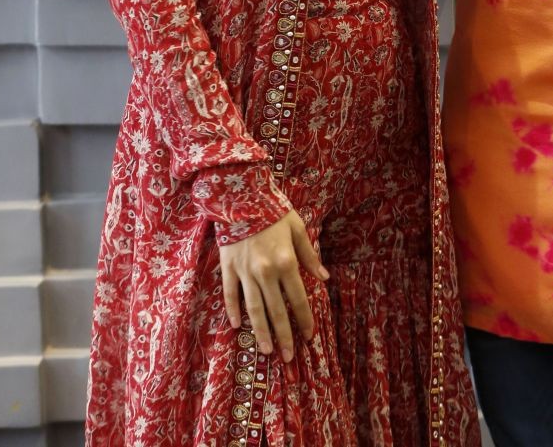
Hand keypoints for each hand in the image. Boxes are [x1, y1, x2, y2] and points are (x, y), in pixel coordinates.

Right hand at [219, 209, 328, 361]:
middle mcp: (265, 272)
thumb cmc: (274, 211)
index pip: (298, 299)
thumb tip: (324, 278)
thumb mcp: (298, 228)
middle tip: (288, 357)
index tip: (309, 336)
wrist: (240, 196)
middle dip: (284, 335)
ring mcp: (244, 273)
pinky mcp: (228, 269)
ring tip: (267, 350)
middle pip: (276, 311)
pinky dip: (234, 311)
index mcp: (285, 263)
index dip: (304, 319)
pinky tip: (238, 326)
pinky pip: (230, 295)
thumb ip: (309, 256)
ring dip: (261, 332)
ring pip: (254, 309)